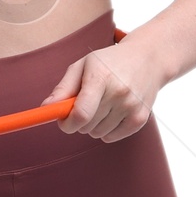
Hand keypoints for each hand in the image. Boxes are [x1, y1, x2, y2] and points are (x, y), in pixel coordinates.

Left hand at [41, 38, 162, 141]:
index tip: (63, 121)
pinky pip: (111, 138)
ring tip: (102, 105)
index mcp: (101, 77)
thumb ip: (63, 88)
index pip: (80, 113)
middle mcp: (119, 92)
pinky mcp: (141, 118)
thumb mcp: (83, 66)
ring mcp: (132, 106)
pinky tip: (113, 112)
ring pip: (98, 134)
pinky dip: (107, 131)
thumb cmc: (110, 62)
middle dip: (78, 121)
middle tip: (84, 105)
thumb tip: (46, 109)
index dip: (67, 123)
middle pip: (86, 125)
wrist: (149, 59)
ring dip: (93, 125)